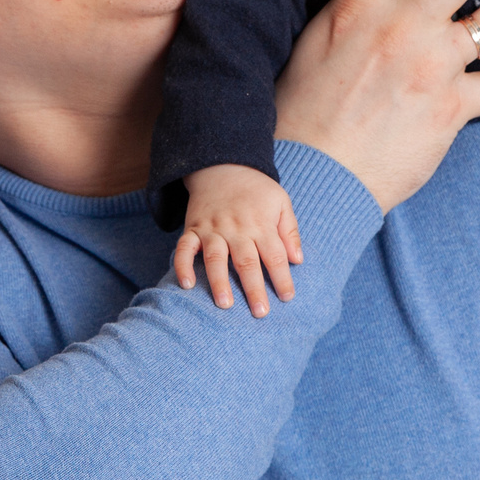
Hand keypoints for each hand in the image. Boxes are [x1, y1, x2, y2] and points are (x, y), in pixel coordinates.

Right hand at [172, 164, 301, 316]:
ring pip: (215, 258)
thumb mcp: (281, 202)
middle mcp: (236, 229)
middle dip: (254, 288)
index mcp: (261, 224)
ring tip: (225, 304)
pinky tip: (186, 285)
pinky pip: (184, 248)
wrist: (222, 166)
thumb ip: (289, 231)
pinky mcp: (192, 229)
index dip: (282, 277)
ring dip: (219, 282)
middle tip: (260, 313)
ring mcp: (212, 229)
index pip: (274, 255)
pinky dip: (182, 266)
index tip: (287, 297)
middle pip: (246, 262)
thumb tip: (297, 260)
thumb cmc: (256, 190)